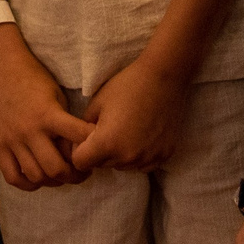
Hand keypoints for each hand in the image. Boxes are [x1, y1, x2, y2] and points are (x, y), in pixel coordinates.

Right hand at [0, 27, 96, 190]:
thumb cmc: (32, 76)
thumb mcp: (55, 93)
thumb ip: (65, 119)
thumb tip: (79, 144)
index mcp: (48, 114)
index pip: (78, 137)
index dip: (94, 145)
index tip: (100, 147)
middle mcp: (30, 131)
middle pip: (56, 169)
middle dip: (75, 175)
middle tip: (83, 171)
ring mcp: (12, 141)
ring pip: (37, 176)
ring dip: (54, 181)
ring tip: (62, 175)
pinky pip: (13, 176)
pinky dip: (28, 183)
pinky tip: (38, 178)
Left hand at [72, 55, 188, 172]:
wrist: (163, 77)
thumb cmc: (127, 85)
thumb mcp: (96, 103)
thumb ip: (83, 128)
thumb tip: (82, 142)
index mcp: (107, 143)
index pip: (80, 163)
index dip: (79, 150)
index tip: (87, 136)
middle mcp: (127, 157)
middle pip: (102, 165)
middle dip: (99, 152)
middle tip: (108, 129)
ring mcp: (148, 158)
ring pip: (122, 166)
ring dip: (119, 154)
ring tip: (126, 130)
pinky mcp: (164, 155)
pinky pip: (142, 165)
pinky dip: (139, 155)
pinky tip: (141, 136)